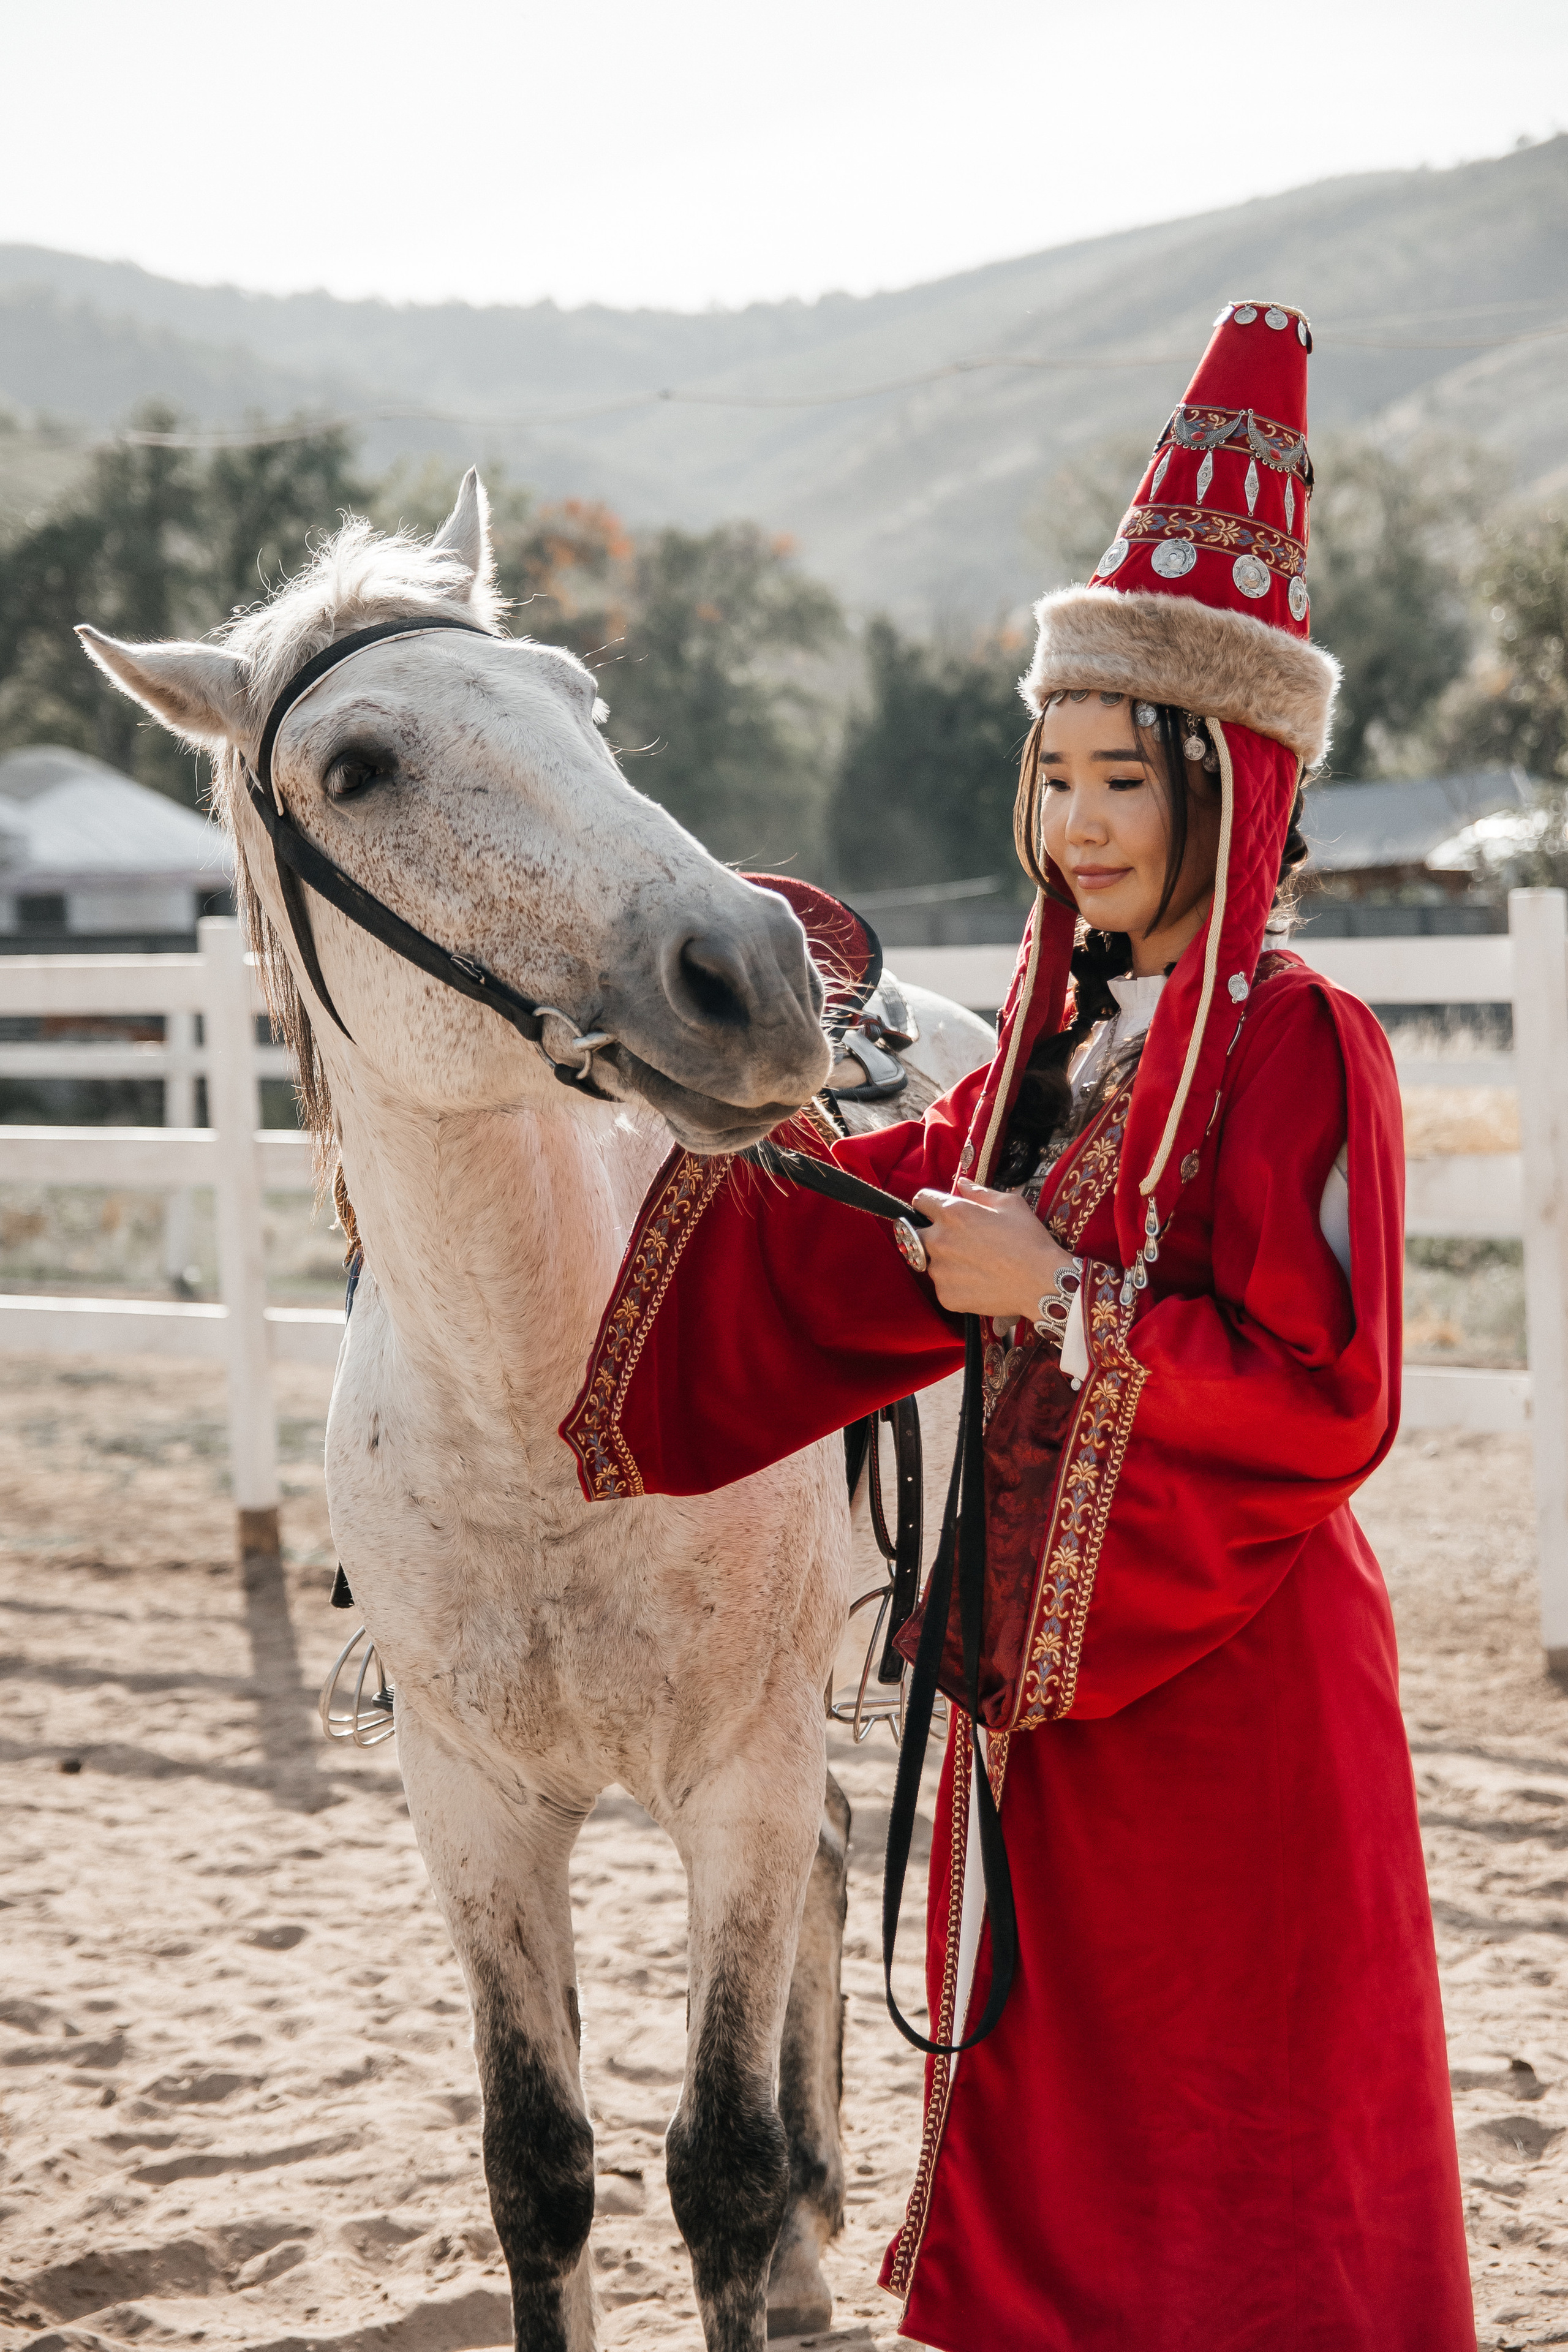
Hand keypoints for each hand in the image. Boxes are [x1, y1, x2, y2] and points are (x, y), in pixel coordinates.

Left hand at [910, 1176, 1075, 1321]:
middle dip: (932, 1233)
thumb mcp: (1010, 1204)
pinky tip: (977, 1282)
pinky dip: (954, 1284)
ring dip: (944, 1261)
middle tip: (957, 1242)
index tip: (939, 1211)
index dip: (930, 1203)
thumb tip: (961, 1184)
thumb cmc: (1028, 1240)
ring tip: (973, 1265)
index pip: (920, 1200)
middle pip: (916, 1233)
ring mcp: (939, 1271)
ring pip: (929, 1262)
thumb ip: (979, 1192)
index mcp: (952, 1213)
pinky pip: (942, 1286)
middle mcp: (939, 1240)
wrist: (1041, 1282)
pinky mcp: (945, 1295)